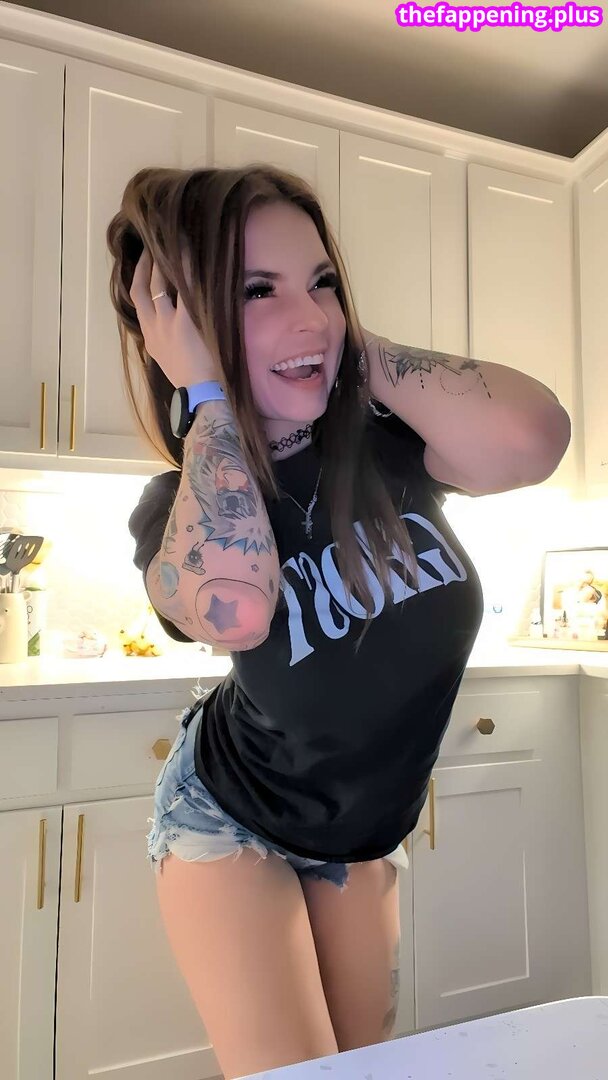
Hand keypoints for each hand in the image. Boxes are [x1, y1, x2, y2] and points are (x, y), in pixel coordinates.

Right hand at [129, 247, 220, 388]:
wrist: (198, 392)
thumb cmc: (189, 379)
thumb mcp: (169, 360)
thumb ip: (167, 341)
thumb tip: (172, 326)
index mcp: (149, 339)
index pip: (139, 304)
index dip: (139, 283)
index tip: (142, 267)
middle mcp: (152, 328)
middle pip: (141, 290)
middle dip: (144, 267)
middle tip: (150, 249)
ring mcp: (166, 324)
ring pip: (158, 286)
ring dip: (162, 264)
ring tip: (169, 246)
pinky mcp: (183, 322)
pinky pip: (183, 289)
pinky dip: (184, 270)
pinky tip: (188, 255)